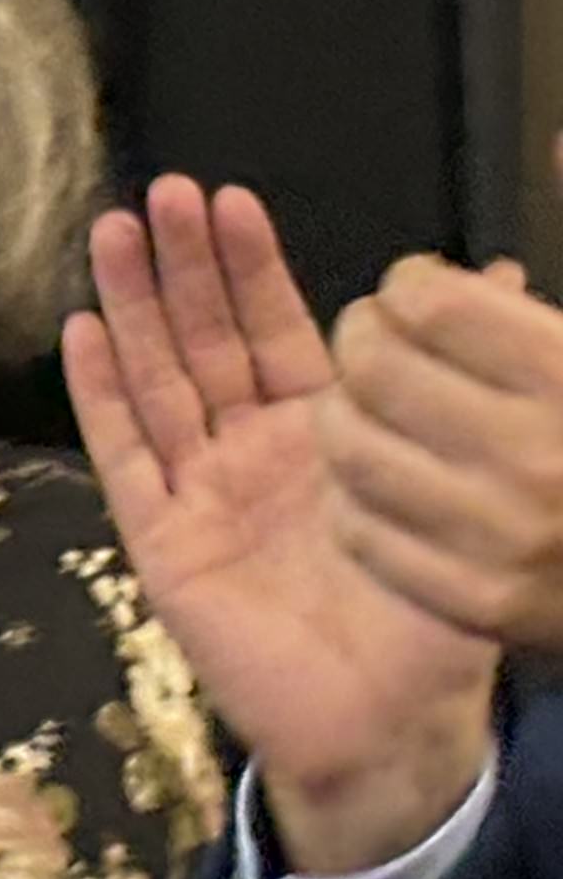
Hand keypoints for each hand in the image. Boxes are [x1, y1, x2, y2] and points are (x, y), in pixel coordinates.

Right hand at [62, 177, 491, 871]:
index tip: (229, 201)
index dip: (249, 268)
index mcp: (321, 435)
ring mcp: (198, 493)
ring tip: (108, 236)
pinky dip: (100, 396)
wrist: (385, 715)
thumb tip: (498, 272)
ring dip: (129, 308)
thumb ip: (464, 379)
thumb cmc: (427, 613)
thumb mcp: (460, 480)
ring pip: (155, 381)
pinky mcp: (162, 541)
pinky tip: (82, 334)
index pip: (272, 331)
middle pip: (202, 342)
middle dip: (179, 267)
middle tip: (158, 194)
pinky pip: (124, 456)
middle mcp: (250, 453)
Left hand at [324, 239, 562, 651]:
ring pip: (353, 452)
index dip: (409, 286)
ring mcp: (504, 537)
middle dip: (359, 341)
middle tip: (367, 341)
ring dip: (341, 417)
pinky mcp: (479, 598)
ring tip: (359, 407)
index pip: (438, 308)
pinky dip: (353, 497)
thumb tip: (463, 280)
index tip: (410, 289)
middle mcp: (537, 458)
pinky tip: (376, 481)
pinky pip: (363, 532)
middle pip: (376, 373)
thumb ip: (535, 324)